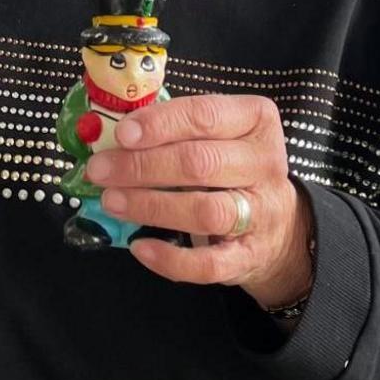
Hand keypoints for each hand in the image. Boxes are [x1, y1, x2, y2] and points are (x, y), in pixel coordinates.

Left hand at [85, 94, 312, 307]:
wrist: (280, 227)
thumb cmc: (233, 168)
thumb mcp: (218, 135)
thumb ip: (175, 129)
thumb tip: (110, 137)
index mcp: (255, 121)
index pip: (205, 115)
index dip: (160, 124)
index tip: (121, 134)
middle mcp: (264, 164)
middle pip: (199, 163)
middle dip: (141, 166)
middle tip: (99, 170)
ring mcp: (261, 213)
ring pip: (204, 211)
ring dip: (150, 206)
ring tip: (111, 201)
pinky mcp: (249, 256)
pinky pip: (209, 263)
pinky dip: (171, 259)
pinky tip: (140, 247)